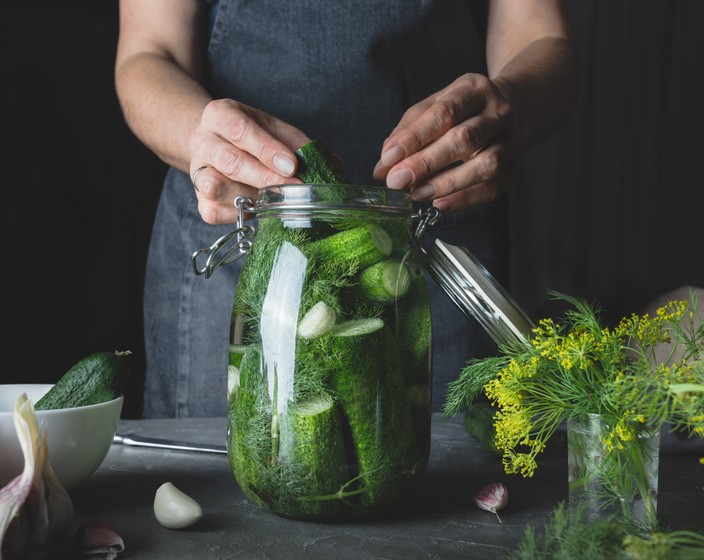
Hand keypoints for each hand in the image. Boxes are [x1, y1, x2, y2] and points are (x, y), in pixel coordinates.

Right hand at [188, 99, 309, 223]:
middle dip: (266, 178)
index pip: (240, 129)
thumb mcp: (275, 130)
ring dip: (251, 197)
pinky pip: (214, 212)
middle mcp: (202, 141)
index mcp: (220, 115)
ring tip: (275, 199)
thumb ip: (299, 144)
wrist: (217, 144)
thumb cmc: (252, 136)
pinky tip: (256, 209)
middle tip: (295, 188)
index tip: (292, 165)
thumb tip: (333, 165)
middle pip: (230, 162)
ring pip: (218, 188)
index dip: (267, 150)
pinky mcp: (200, 199)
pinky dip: (238, 214)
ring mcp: (197, 171)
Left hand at [373, 74, 515, 212]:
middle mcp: (498, 111)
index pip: (444, 113)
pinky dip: (466, 199)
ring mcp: (510, 140)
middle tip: (396, 181)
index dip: (415, 137)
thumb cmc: (463, 109)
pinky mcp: (514, 166)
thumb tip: (382, 168)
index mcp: (473, 89)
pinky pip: (493, 187)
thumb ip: (407, 133)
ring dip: (448, 183)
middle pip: (464, 139)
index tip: (389, 158)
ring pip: (485, 165)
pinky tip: (440, 204)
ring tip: (417, 193)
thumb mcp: (434, 106)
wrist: (516, 108)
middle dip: (426, 163)